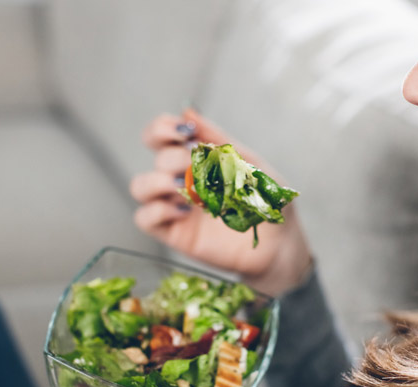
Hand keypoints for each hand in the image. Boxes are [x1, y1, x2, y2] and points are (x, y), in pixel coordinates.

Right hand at [130, 109, 311, 295]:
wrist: (278, 242)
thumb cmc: (266, 199)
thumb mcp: (248, 162)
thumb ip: (218, 139)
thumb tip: (188, 112)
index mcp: (196, 158)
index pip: (160, 135)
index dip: (162, 128)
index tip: (185, 133)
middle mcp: (180, 179)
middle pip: (156, 157)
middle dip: (174, 157)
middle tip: (198, 166)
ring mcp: (174, 206)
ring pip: (139, 186)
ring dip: (157, 182)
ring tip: (186, 189)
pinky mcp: (173, 232)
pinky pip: (144, 218)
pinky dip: (158, 211)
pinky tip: (185, 212)